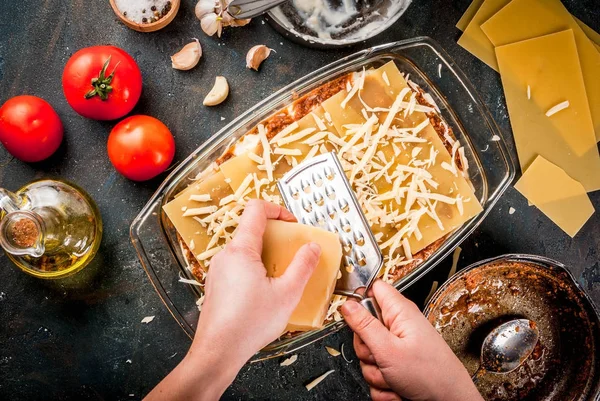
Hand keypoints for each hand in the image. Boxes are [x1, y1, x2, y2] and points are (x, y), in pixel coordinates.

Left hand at [146, 200, 321, 400]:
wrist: (218, 351)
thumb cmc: (248, 325)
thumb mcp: (287, 294)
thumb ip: (303, 266)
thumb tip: (312, 247)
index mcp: (241, 250)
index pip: (255, 209)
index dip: (277, 209)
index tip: (292, 223)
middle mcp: (226, 255)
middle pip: (251, 230)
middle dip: (276, 238)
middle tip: (292, 254)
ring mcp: (219, 269)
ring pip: (245, 250)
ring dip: (266, 256)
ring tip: (281, 277)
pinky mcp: (218, 284)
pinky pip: (238, 265)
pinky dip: (255, 269)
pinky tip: (266, 292)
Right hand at [341, 280, 482, 400]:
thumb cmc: (431, 375)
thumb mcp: (389, 349)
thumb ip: (365, 325)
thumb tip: (347, 305)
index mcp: (400, 313)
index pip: (373, 290)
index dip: (359, 300)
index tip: (354, 317)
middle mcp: (399, 327)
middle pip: (364, 328)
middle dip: (366, 349)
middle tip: (380, 357)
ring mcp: (397, 348)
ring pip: (368, 356)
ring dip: (376, 372)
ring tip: (394, 376)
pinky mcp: (396, 366)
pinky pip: (376, 373)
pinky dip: (383, 385)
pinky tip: (397, 386)